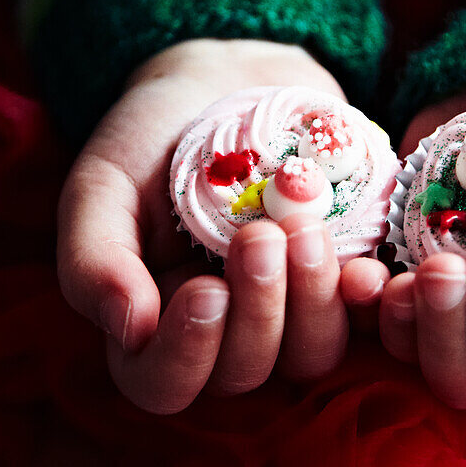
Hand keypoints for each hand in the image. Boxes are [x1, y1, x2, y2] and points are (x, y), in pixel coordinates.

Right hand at [57, 39, 388, 412]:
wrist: (224, 82)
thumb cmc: (148, 137)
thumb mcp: (101, 184)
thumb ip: (95, 258)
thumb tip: (128, 330)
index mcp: (156, 323)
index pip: (165, 384)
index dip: (187, 356)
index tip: (204, 291)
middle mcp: (226, 329)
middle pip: (246, 373)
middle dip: (259, 313)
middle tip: (261, 235)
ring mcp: (291, 308)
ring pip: (313, 353)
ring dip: (314, 301)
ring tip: (304, 227)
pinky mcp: (345, 277)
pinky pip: (370, 315)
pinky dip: (369, 298)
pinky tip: (365, 268)